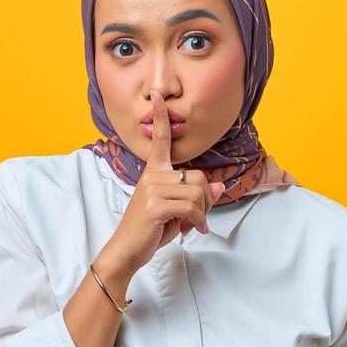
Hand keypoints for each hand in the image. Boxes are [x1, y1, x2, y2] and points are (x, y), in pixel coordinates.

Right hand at [100, 93, 224, 277]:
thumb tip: (220, 186)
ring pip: (198, 192)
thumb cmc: (149, 230)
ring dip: (203, 213)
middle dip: (206, 200)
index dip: (161, 117)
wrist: (126, 251)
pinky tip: (195, 230)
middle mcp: (151, 176)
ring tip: (194, 225)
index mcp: (153, 172)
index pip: (160, 139)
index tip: (158, 95)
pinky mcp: (155, 205)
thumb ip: (196, 197)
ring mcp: (152, 189)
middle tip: (199, 218)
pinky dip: (199, 221)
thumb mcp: (176, 212)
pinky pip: (191, 207)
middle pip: (198, 177)